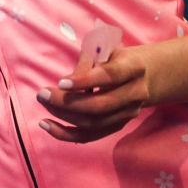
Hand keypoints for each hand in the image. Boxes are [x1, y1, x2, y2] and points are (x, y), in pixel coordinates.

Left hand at [36, 24, 149, 142]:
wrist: (145, 75)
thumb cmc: (116, 58)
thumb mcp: (105, 52)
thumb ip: (87, 65)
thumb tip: (64, 86)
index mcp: (134, 68)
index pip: (110, 76)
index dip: (85, 80)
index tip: (60, 82)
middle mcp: (136, 93)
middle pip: (100, 105)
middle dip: (67, 102)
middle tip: (42, 94)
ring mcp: (129, 113)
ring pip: (93, 123)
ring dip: (63, 116)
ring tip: (43, 102)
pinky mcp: (118, 126)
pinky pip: (89, 136)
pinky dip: (65, 133)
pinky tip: (46, 124)